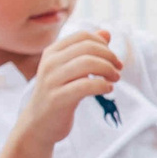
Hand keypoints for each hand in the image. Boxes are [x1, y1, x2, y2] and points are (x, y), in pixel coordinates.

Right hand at [17, 29, 123, 144]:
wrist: (38, 124)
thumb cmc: (59, 94)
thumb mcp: (71, 70)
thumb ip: (87, 51)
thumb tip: (106, 33)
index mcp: (52, 52)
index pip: (83, 36)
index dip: (103, 45)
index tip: (112, 59)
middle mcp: (49, 63)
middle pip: (88, 48)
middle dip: (109, 57)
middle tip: (118, 70)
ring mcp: (51, 80)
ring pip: (88, 63)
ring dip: (108, 70)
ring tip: (114, 79)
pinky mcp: (57, 98)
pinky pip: (86, 85)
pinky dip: (102, 85)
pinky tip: (108, 89)